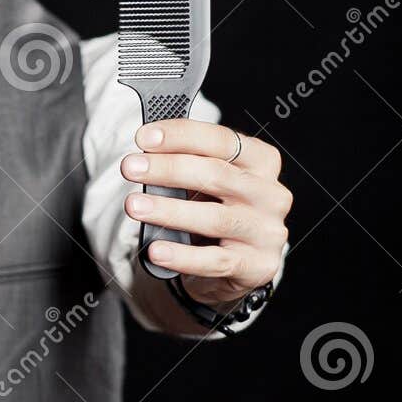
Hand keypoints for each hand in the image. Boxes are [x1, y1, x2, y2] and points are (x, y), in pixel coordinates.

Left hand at [121, 120, 291, 307]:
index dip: (182, 136)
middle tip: (130, 168)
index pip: (223, 140)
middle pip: (217, 175)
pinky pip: (216, 261)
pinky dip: (182, 256)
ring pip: (215, 219)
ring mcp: (267, 232)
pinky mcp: (258, 265)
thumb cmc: (217, 210)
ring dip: (169, 211)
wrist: (237, 262)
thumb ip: (187, 165)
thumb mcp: (207, 182)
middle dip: (167, 169)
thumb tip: (145, 155)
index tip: (144, 136)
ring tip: (134, 207)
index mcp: (262, 161)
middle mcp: (271, 194)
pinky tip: (156, 250)